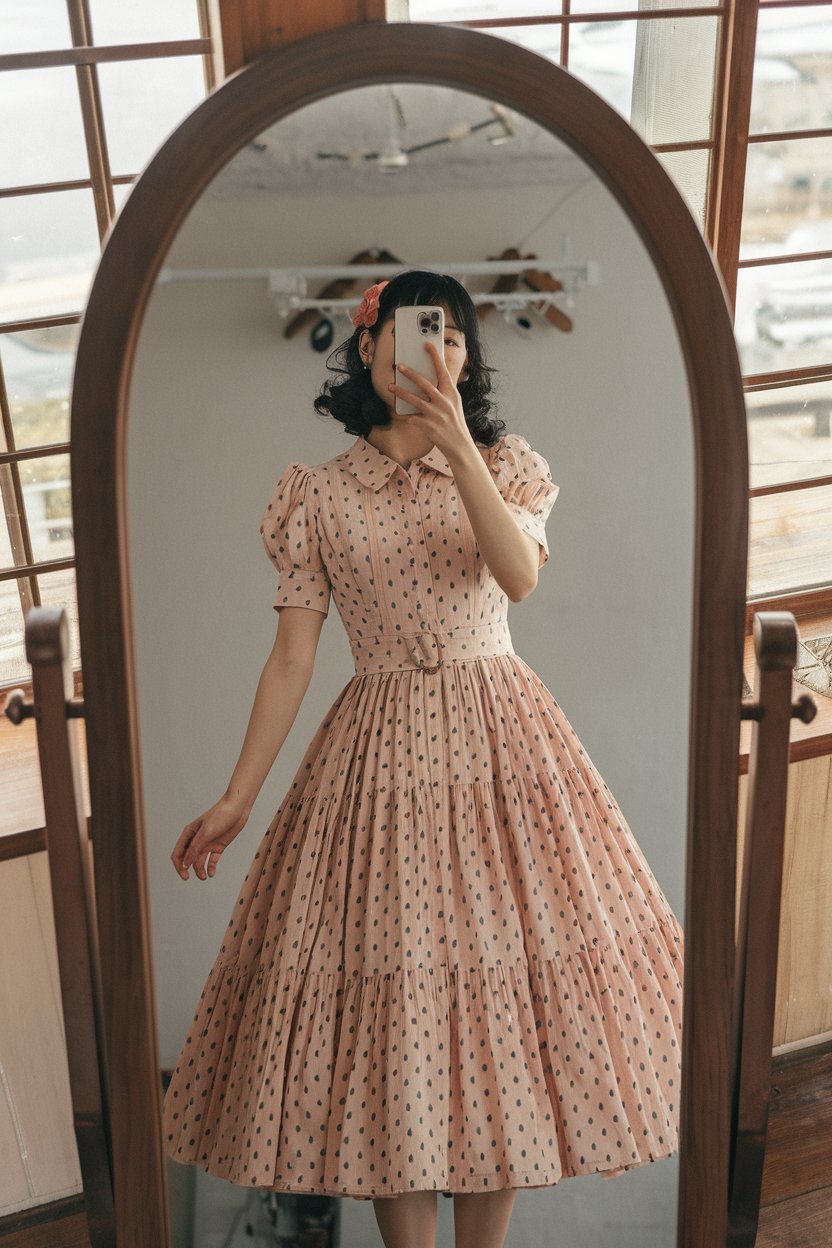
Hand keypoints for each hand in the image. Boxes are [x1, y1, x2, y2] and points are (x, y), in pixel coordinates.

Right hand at [171, 795, 249, 880]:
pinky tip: (212, 873)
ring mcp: (207, 843)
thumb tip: (185, 863)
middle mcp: (196, 840)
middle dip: (189, 870)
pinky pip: (211, 860)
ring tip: (205, 877)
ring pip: (199, 861)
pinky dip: (210, 867)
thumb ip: (195, 848)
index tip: (185, 875)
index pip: (178, 853)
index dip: (179, 866)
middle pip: (188, 859)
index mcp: (189, 834)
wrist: (238, 808)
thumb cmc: (221, 815)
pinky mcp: (218, 846)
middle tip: (197, 877)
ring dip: (200, 870)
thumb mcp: (207, 832)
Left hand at [388, 340, 471, 458]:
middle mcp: (444, 402)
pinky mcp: (428, 426)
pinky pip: (410, 418)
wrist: (459, 445)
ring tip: (390, 386)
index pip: (443, 371)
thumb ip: (443, 391)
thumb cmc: (454, 422)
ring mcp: (436, 414)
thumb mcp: (453, 403)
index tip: (427, 344)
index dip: (435, 357)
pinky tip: (393, 411)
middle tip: (399, 365)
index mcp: (452, 393)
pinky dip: (400, 415)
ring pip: (415, 400)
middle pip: (425, 384)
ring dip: (401, 392)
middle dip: (411, 374)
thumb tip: (426, 379)